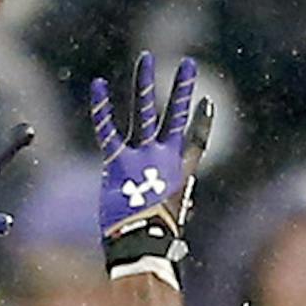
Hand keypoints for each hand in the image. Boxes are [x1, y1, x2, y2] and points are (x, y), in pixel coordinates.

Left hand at [89, 51, 213, 279]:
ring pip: (145, 112)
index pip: (196, 143)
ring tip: (145, 59)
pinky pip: (108, 131)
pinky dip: (102, 109)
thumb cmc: (157, 244)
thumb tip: (186, 218)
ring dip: (146, 85)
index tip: (207, 105)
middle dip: (182, 89)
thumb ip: (177, 212)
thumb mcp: (171, 225)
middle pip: (176, 117)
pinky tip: (99, 85)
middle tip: (189, 64)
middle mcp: (164, 161)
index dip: (202, 123)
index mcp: (180, 175)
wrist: (143, 247)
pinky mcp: (119, 163)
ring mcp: (143, 158)